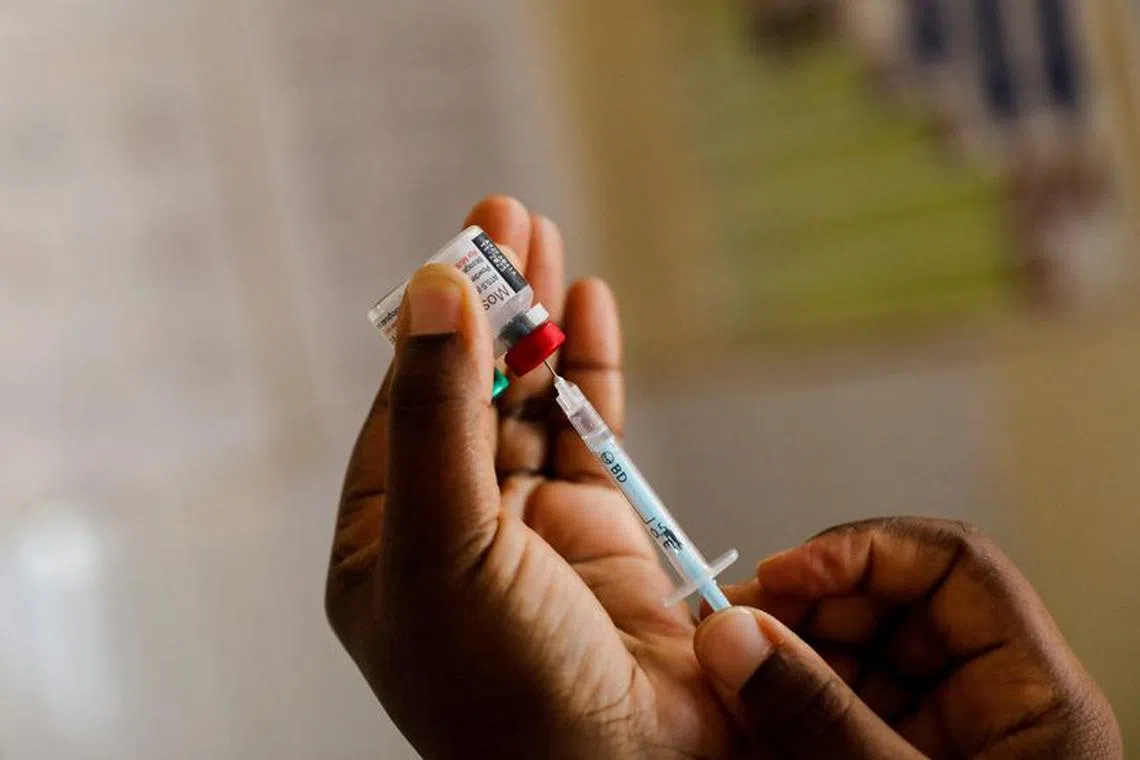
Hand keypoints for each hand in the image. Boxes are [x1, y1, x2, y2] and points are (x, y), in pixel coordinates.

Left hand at [325, 197, 732, 757]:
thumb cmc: (503, 686)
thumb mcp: (444, 543)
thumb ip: (437, 414)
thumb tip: (430, 292)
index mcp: (386, 540)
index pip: (404, 402)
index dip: (432, 319)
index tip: (462, 244)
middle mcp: (454, 527)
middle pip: (468, 388)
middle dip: (488, 302)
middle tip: (508, 215)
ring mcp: (531, 528)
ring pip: (532, 401)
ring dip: (540, 322)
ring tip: (548, 241)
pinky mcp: (603, 531)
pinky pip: (593, 433)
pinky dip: (595, 370)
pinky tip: (593, 308)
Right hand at [694, 518, 1121, 758]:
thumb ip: (818, 719)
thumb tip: (735, 634)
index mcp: (1034, 697)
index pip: (952, 566)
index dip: (862, 551)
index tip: (783, 577)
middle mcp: (990, 704)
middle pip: (893, 604)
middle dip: (805, 608)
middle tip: (730, 635)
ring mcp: (943, 735)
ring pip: (856, 653)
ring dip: (785, 657)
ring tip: (727, 684)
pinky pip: (840, 706)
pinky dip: (788, 706)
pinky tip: (748, 721)